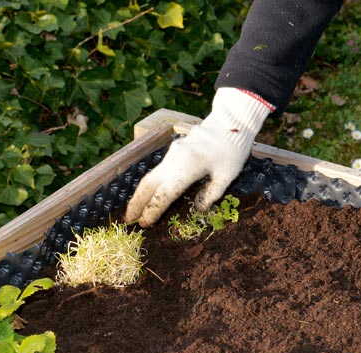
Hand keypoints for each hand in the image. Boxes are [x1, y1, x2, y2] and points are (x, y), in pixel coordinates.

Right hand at [125, 87, 270, 226]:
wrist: (230, 122)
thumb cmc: (232, 150)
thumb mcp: (227, 176)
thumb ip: (211, 194)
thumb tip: (199, 209)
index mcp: (188, 167)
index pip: (164, 194)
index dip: (153, 211)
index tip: (145, 224)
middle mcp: (174, 160)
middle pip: (149, 184)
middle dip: (137, 203)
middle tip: (128, 220)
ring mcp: (172, 153)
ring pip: (150, 176)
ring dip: (140, 194)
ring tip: (134, 210)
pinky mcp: (173, 150)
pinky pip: (158, 171)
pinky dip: (150, 185)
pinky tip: (149, 195)